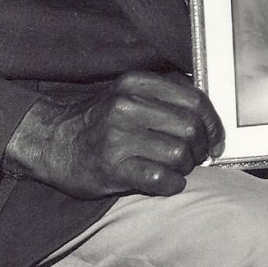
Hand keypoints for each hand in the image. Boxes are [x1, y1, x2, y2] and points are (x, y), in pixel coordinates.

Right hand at [4, 71, 224, 198]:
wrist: (51, 141)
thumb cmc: (98, 120)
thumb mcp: (127, 93)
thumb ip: (163, 96)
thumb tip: (207, 113)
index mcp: (137, 83)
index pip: (194, 100)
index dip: (213, 123)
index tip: (216, 139)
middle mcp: (128, 105)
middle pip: (190, 127)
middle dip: (201, 148)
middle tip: (196, 157)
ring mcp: (118, 137)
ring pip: (179, 154)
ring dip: (186, 167)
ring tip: (177, 169)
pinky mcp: (112, 168)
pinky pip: (159, 178)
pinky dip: (172, 183)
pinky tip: (168, 182)